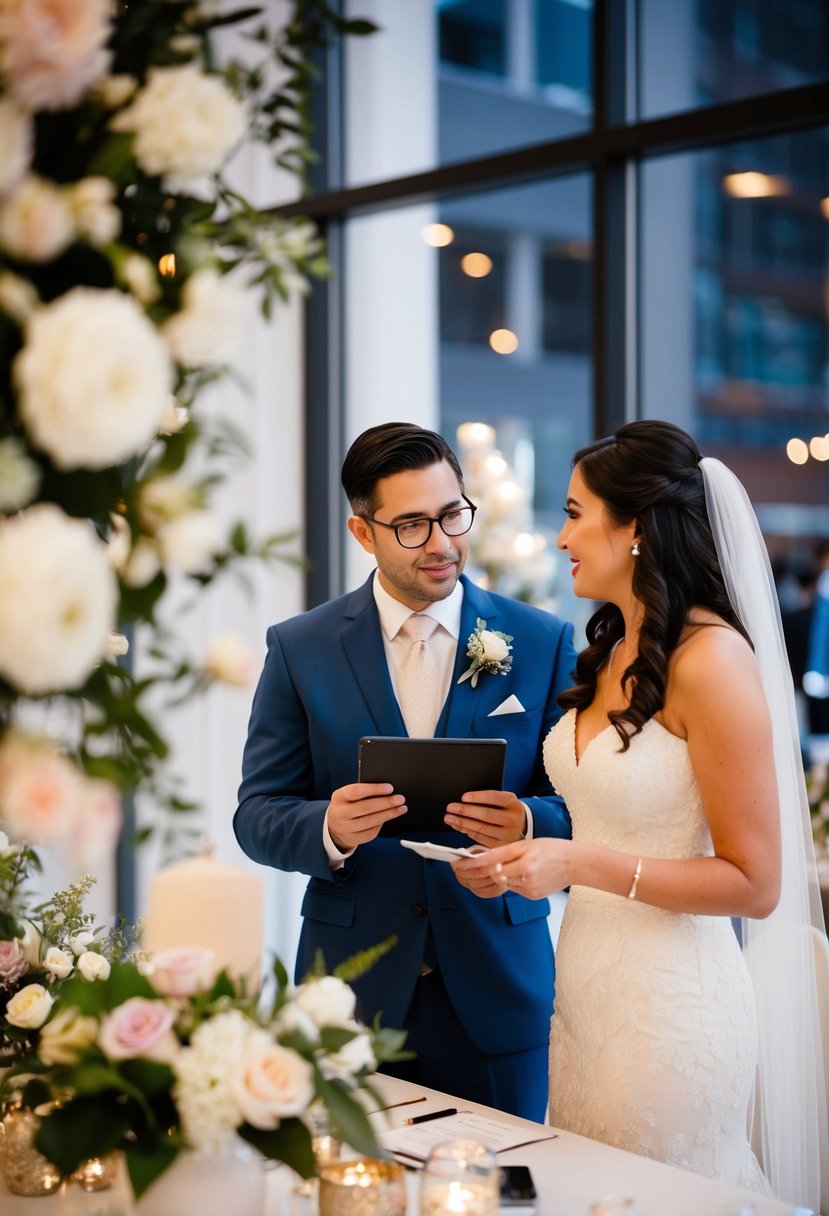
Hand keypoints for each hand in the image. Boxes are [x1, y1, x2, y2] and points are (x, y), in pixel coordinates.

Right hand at [327, 782, 405, 850]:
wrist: (335, 826)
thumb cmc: (347, 805)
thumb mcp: (349, 795)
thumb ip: (363, 792)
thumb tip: (387, 790)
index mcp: (339, 797)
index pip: (356, 791)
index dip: (374, 789)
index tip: (390, 788)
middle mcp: (340, 813)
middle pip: (365, 807)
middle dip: (386, 803)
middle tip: (400, 799)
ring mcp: (345, 828)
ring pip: (370, 821)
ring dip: (389, 814)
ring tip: (401, 808)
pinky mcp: (352, 839)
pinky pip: (371, 832)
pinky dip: (382, 824)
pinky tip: (388, 818)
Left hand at [443, 789, 527, 847]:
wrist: (521, 827)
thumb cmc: (506, 810)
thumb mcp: (504, 801)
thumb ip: (489, 800)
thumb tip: (464, 800)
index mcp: (512, 803)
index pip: (494, 797)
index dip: (478, 797)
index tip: (463, 797)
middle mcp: (512, 819)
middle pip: (486, 814)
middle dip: (466, 811)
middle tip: (451, 808)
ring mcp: (507, 834)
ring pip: (481, 828)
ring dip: (462, 823)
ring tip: (449, 818)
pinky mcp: (501, 846)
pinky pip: (480, 838)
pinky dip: (467, 831)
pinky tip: (458, 826)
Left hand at [453, 838, 572, 900]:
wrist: (575, 863)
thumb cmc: (552, 849)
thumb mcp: (527, 843)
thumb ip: (505, 852)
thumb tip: (484, 860)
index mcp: (523, 857)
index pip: (489, 862)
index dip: (470, 864)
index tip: (457, 864)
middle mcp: (525, 874)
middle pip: (492, 875)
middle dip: (477, 872)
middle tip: (461, 869)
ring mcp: (529, 887)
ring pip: (502, 882)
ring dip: (496, 876)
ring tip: (495, 867)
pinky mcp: (532, 896)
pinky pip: (513, 888)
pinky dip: (511, 881)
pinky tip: (518, 874)